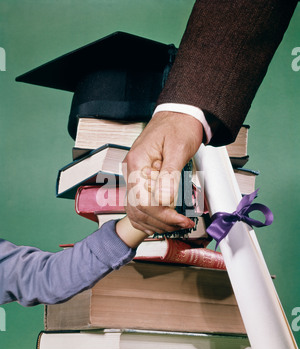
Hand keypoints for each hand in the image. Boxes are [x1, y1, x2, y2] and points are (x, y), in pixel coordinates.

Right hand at [122, 111, 202, 234]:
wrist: (180, 115)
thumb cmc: (180, 127)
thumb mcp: (178, 149)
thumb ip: (170, 175)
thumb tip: (164, 200)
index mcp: (137, 163)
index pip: (143, 201)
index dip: (162, 215)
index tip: (180, 220)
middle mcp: (132, 171)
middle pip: (138, 209)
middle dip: (161, 222)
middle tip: (182, 224)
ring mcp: (136, 176)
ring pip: (136, 210)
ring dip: (155, 223)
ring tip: (175, 225)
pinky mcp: (142, 179)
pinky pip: (138, 205)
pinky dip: (147, 218)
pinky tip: (159, 223)